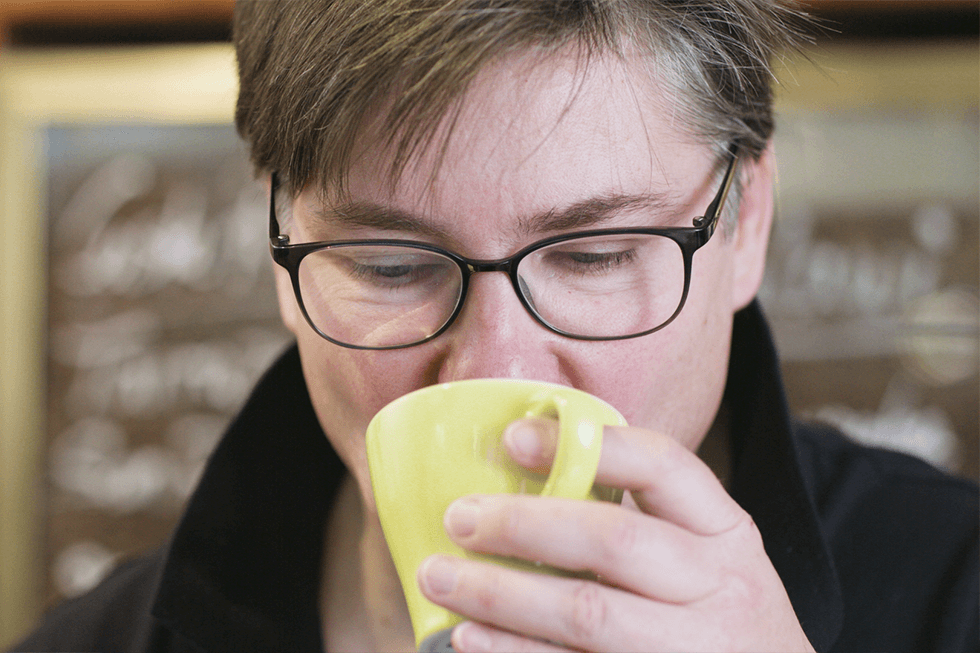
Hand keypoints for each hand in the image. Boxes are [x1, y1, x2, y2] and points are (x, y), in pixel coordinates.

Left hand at [416, 419, 814, 651]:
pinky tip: (473, 640)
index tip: (514, 438)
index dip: (588, 445)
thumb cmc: (720, 617)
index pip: (664, 466)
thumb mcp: (708, 558)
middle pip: (613, 540)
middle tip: (459, 518)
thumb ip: (643, 519)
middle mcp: (719, 588)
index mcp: (726, 532)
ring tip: (440, 580)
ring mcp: (694, 650)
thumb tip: (530, 473)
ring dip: (502, 596)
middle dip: (524, 525)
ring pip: (588, 614)